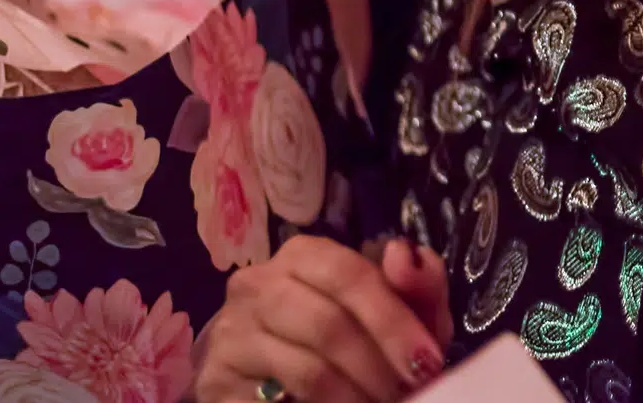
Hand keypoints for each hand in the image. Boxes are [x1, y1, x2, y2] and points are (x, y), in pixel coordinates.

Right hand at [195, 237, 449, 402]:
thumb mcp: (398, 310)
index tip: (427, 362)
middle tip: (407, 393)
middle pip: (327, 324)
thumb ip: (415, 282)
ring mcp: (230, 334)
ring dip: (354, 397)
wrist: (277, 377)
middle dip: (377, 366)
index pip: (349, 275)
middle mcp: (257, 285)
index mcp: (303, 255)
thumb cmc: (352, 334)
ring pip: (306, 370)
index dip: (393, 320)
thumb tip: (402, 254)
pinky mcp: (215, 382)